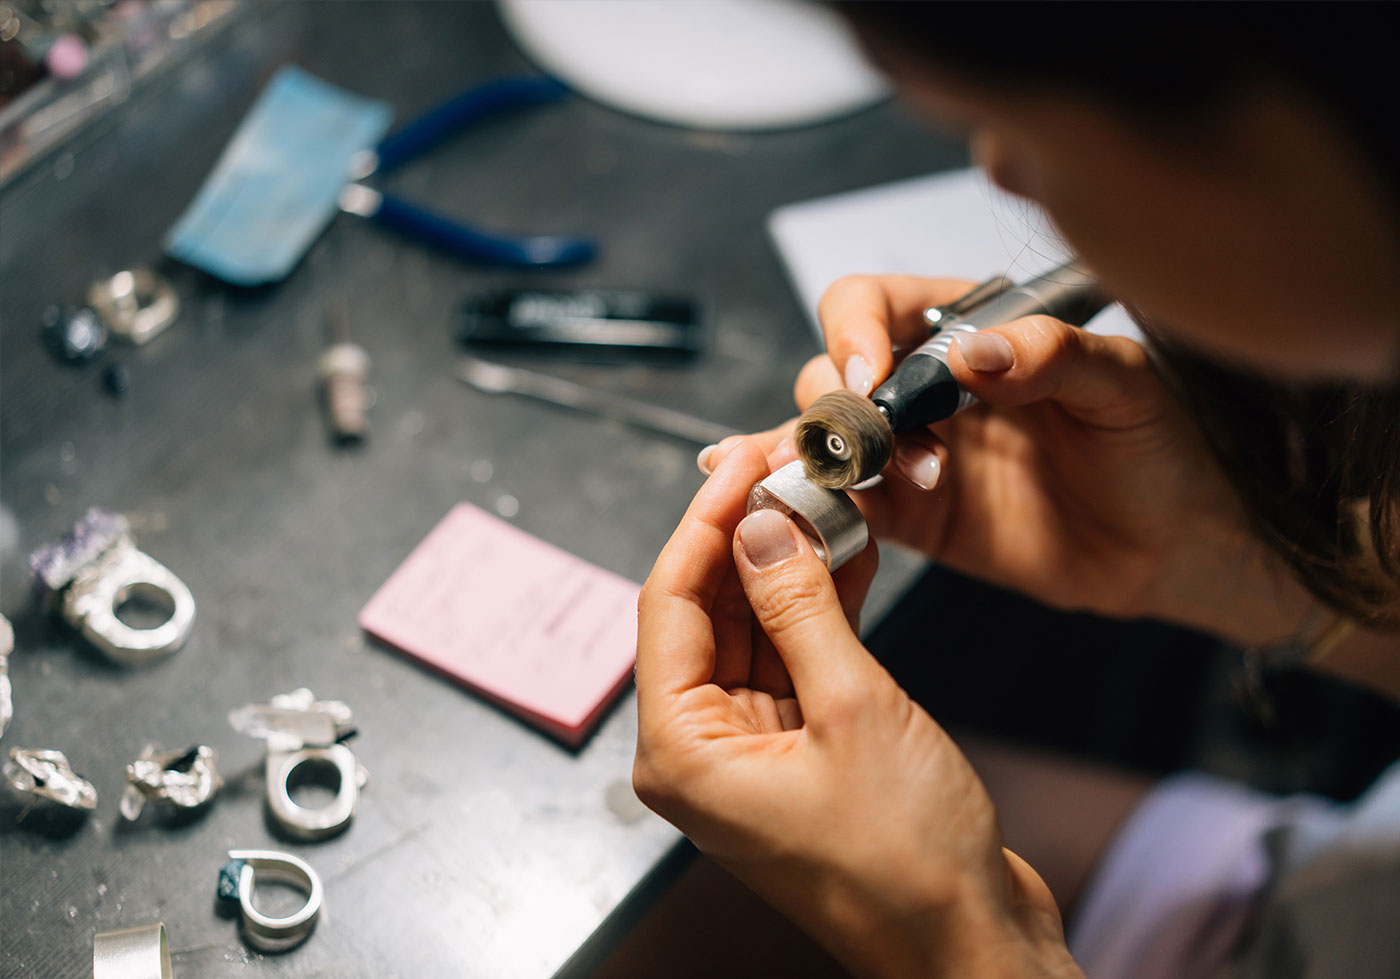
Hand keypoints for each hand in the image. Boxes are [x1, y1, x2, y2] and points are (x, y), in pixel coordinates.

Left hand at [635, 441, 1081, 978]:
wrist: (971, 945)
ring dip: (790, 563)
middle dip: (749, 534)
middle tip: (792, 466)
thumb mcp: (852, 710)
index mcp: (681, 751)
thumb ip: (799, 608)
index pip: (668, 604)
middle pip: (707, 611)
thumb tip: (759, 525)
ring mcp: (752, 748)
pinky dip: (820, 607)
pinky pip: (795, 657)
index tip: (742, 461)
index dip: (704, 521)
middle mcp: (702, 748)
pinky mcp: (801, 748)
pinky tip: (851, 553)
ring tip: (827, 495)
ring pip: (754, 628)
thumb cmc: (907, 864)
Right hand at [710, 275, 1313, 645]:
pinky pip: (849, 506)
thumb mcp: (1124, 385)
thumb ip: (1054, 356)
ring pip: (827, 440)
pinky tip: (847, 514)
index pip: (872, 305)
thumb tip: (975, 354)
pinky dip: (828, 508)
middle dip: (839, 405)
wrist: (1175, 548)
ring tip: (899, 484)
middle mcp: (927, 387)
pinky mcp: (913, 520)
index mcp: (968, 331)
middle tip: (883, 444)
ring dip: (835, 460)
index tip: (871, 373)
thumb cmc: (1160, 449)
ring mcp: (913, 453)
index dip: (853, 331)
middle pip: (829, 372)